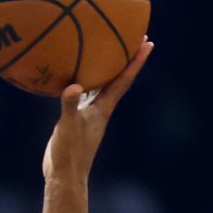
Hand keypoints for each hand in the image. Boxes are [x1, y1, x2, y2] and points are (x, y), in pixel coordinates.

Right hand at [43, 38, 152, 185]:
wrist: (64, 176)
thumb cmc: (70, 154)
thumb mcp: (69, 127)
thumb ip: (70, 106)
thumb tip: (73, 87)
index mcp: (103, 109)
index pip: (123, 80)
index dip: (136, 61)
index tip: (148, 42)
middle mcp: (100, 109)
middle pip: (118, 78)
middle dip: (127, 58)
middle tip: (134, 36)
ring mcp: (90, 114)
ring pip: (102, 85)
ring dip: (108, 67)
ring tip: (110, 48)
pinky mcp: (77, 118)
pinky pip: (84, 93)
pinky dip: (84, 81)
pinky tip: (76, 73)